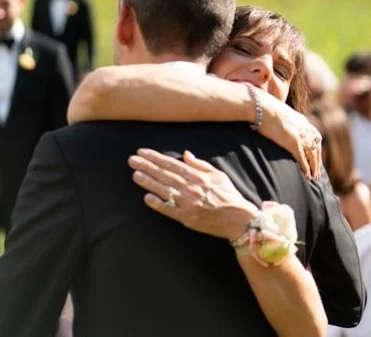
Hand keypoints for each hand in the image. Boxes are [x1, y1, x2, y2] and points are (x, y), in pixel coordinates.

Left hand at [129, 148, 258, 240]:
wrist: (237, 218)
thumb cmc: (229, 195)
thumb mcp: (218, 175)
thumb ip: (200, 165)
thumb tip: (186, 155)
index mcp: (198, 176)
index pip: (173, 164)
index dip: (156, 158)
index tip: (143, 152)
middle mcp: (191, 188)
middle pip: (165, 175)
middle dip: (147, 166)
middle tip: (132, 160)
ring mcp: (187, 203)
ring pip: (164, 190)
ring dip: (148, 182)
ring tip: (135, 174)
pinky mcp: (186, 217)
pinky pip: (168, 209)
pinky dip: (157, 204)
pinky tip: (147, 197)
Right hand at [258, 93, 321, 179]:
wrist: (261, 106)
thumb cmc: (265, 108)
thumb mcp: (281, 113)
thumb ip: (286, 121)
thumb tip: (281, 126)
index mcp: (303, 121)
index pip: (315, 138)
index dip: (316, 150)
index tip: (316, 159)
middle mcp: (305, 129)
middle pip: (316, 148)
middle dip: (317, 161)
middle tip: (317, 173)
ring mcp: (300, 136)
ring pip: (312, 155)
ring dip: (314, 168)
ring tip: (313, 177)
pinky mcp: (293, 142)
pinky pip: (302, 158)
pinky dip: (305, 168)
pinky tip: (307, 176)